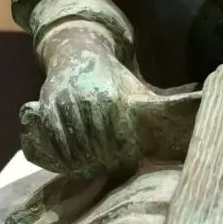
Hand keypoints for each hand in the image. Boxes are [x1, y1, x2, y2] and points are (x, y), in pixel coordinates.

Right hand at [20, 48, 150, 180]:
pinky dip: (60, 152)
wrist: (78, 54)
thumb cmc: (110, 77)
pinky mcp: (47, 104)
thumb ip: (145, 107)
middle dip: (100, 156)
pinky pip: (52, 133)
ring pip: (71, 138)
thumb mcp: (130, 87)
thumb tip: (175, 125)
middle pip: (92, 137)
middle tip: (107, 169)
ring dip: (80, 158)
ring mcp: (64, 100)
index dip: (119, 149)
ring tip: (90, 170)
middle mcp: (84, 96)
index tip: (124, 161)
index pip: (114, 130)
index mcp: (108, 94)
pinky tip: (69, 163)